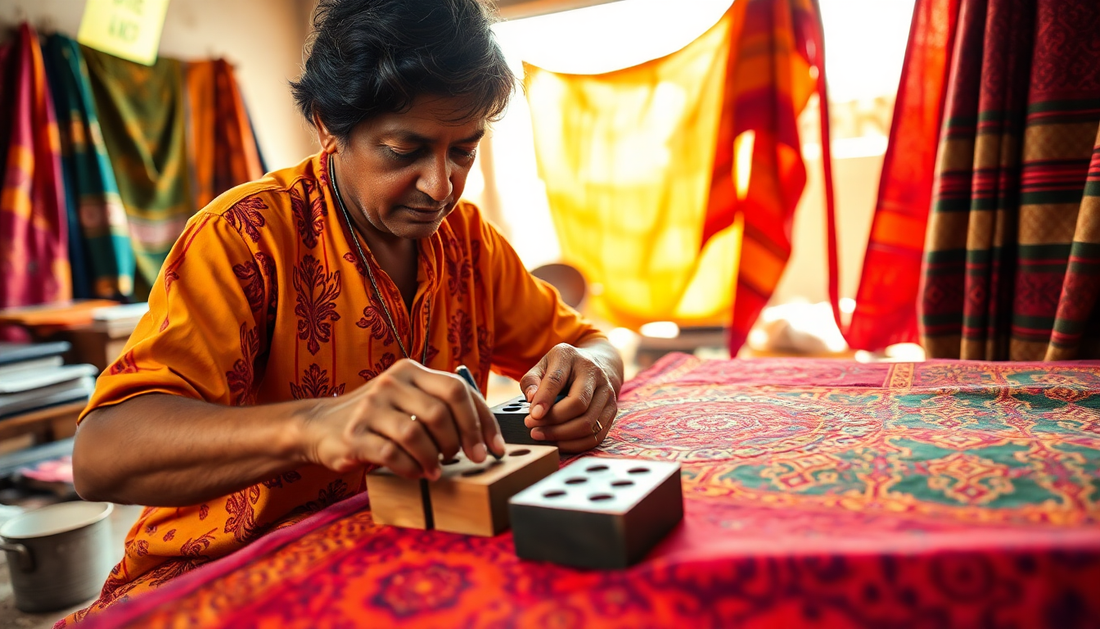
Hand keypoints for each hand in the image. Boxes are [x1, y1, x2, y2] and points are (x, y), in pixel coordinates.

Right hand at [303, 359, 505, 478]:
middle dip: (461, 441)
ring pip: (417, 434)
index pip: (457, 390)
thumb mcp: (408, 400)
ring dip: (435, 458)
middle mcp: (391, 384)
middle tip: (467, 459)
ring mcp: (370, 408)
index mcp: (410, 371)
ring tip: (438, 468)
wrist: (320, 426)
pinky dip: (411, 469)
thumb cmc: (377, 417)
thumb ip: (441, 407)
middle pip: (441, 412)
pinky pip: (392, 455)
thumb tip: (486, 436)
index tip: (494, 448)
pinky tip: (417, 473)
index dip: (481, 422)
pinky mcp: (354, 435)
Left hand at [519, 343, 617, 451]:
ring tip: (542, 436)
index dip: (544, 400)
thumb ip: (531, 381)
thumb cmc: (562, 369)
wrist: (593, 366)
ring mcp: (607, 393)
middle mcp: (595, 374)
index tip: (532, 416)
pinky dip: (575, 444)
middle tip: (533, 429)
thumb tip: (531, 400)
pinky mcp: (612, 410)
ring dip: (562, 435)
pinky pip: (596, 435)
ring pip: (588, 423)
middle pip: (578, 405)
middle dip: (553, 422)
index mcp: (571, 358)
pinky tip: (559, 442)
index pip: (557, 380)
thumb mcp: (542, 366)